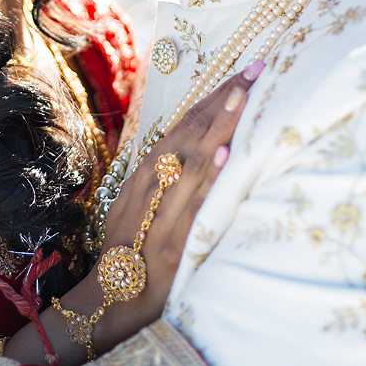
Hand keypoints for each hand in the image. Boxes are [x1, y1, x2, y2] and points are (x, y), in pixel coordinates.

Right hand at [98, 63, 262, 340]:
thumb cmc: (128, 247)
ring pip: (194, 159)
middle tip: (257, 68)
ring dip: (219, 125)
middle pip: (192, 131)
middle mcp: (153, 183)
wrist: (109, 297)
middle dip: (225, 98)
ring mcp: (162, 210)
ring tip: (242, 96)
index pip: (187, 122)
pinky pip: (191, 204)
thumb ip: (165, 174)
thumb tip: (202, 144)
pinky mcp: (174, 242)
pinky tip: (222, 155)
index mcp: (147, 171)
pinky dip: (205, 177)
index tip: (246, 71)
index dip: (216, 95)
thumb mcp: (140, 202)